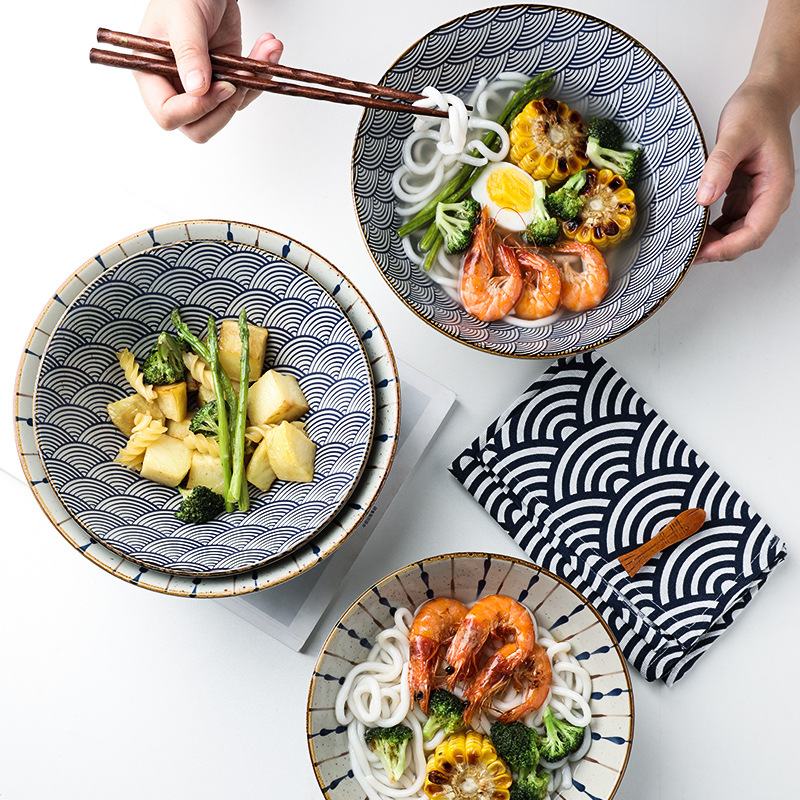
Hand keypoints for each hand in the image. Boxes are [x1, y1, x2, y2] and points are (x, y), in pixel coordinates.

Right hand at [135, 0, 282, 142]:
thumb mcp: (184, 18)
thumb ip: (189, 52)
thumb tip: (197, 89)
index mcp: (152, 74)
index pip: (168, 114)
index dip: (195, 109)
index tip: (221, 86)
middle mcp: (175, 87)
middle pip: (198, 128)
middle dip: (224, 109)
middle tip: (240, 82)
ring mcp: (201, 88)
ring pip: (226, 114)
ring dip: (251, 89)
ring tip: (265, 51)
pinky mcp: (224, 81)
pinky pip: (244, 96)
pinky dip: (261, 77)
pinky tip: (268, 49)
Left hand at [694, 80, 794, 262]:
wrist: (764, 97)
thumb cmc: (756, 111)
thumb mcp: (735, 133)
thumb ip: (720, 165)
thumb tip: (705, 197)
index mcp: (776, 187)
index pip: (755, 232)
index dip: (728, 247)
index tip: (702, 252)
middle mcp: (769, 197)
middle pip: (745, 239)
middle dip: (717, 250)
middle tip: (685, 253)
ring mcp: (757, 198)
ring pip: (736, 233)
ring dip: (713, 242)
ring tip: (685, 243)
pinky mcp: (744, 195)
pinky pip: (729, 222)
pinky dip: (712, 229)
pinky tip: (693, 228)